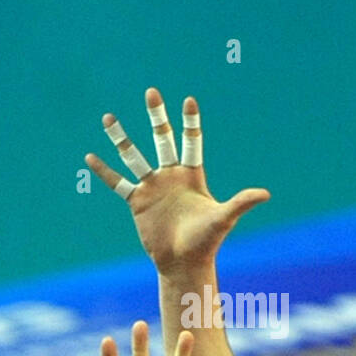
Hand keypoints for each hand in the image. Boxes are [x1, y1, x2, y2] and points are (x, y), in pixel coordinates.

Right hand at [84, 87, 269, 273]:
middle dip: (158, 117)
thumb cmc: (207, 241)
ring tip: (107, 117)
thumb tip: (265, 194)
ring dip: (121, 138)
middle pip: (162, 139)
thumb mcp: (224, 218)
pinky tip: (90, 156)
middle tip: (151, 92)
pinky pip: (117, 183)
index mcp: (192, 175)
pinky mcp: (137, 202)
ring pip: (134, 156)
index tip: (189, 99)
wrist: (184, 263)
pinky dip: (104, 171)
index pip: (191, 142)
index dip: (190, 122)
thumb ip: (241, 202)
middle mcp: (171, 176)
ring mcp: (152, 187)